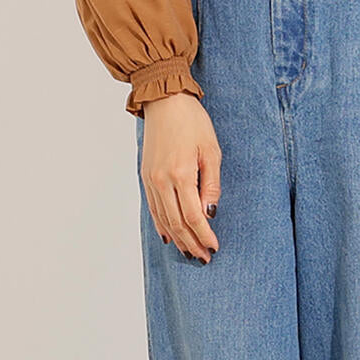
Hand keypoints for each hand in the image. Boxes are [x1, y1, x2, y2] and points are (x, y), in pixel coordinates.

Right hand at [140, 92, 220, 262]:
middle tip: (203, 257)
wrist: (165, 102)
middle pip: (176, 223)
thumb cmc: (193, 121)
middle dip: (191, 243)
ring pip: (163, 219)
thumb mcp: (212, 150)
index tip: (214, 247)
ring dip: (177, 238)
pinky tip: (169, 236)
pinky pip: (153, 208)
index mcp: (181, 174)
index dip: (204, 235)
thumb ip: (211, 183)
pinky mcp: (145, 176)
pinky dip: (161, 224)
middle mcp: (162, 181)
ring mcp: (150, 180)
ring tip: (189, 251)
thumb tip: (210, 212)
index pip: (193, 216)